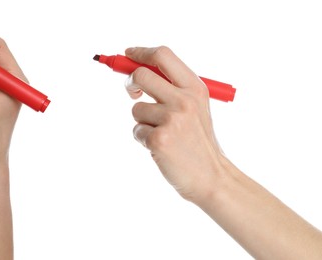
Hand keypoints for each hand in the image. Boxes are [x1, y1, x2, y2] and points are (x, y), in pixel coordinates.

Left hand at [125, 46, 229, 201]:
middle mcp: (184, 100)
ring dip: (142, 121)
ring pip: (136, 108)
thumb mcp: (195, 107)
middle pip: (141, 75)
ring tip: (162, 134)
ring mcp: (172, 120)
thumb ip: (172, 87)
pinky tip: (161, 148)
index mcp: (195, 88)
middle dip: (130, 83)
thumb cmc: (197, 141)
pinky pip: (136, 130)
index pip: (163, 56)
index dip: (141, 53)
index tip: (128, 54)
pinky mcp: (159, 139)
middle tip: (133, 93)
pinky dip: (143, 139)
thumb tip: (136, 69)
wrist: (212, 176)